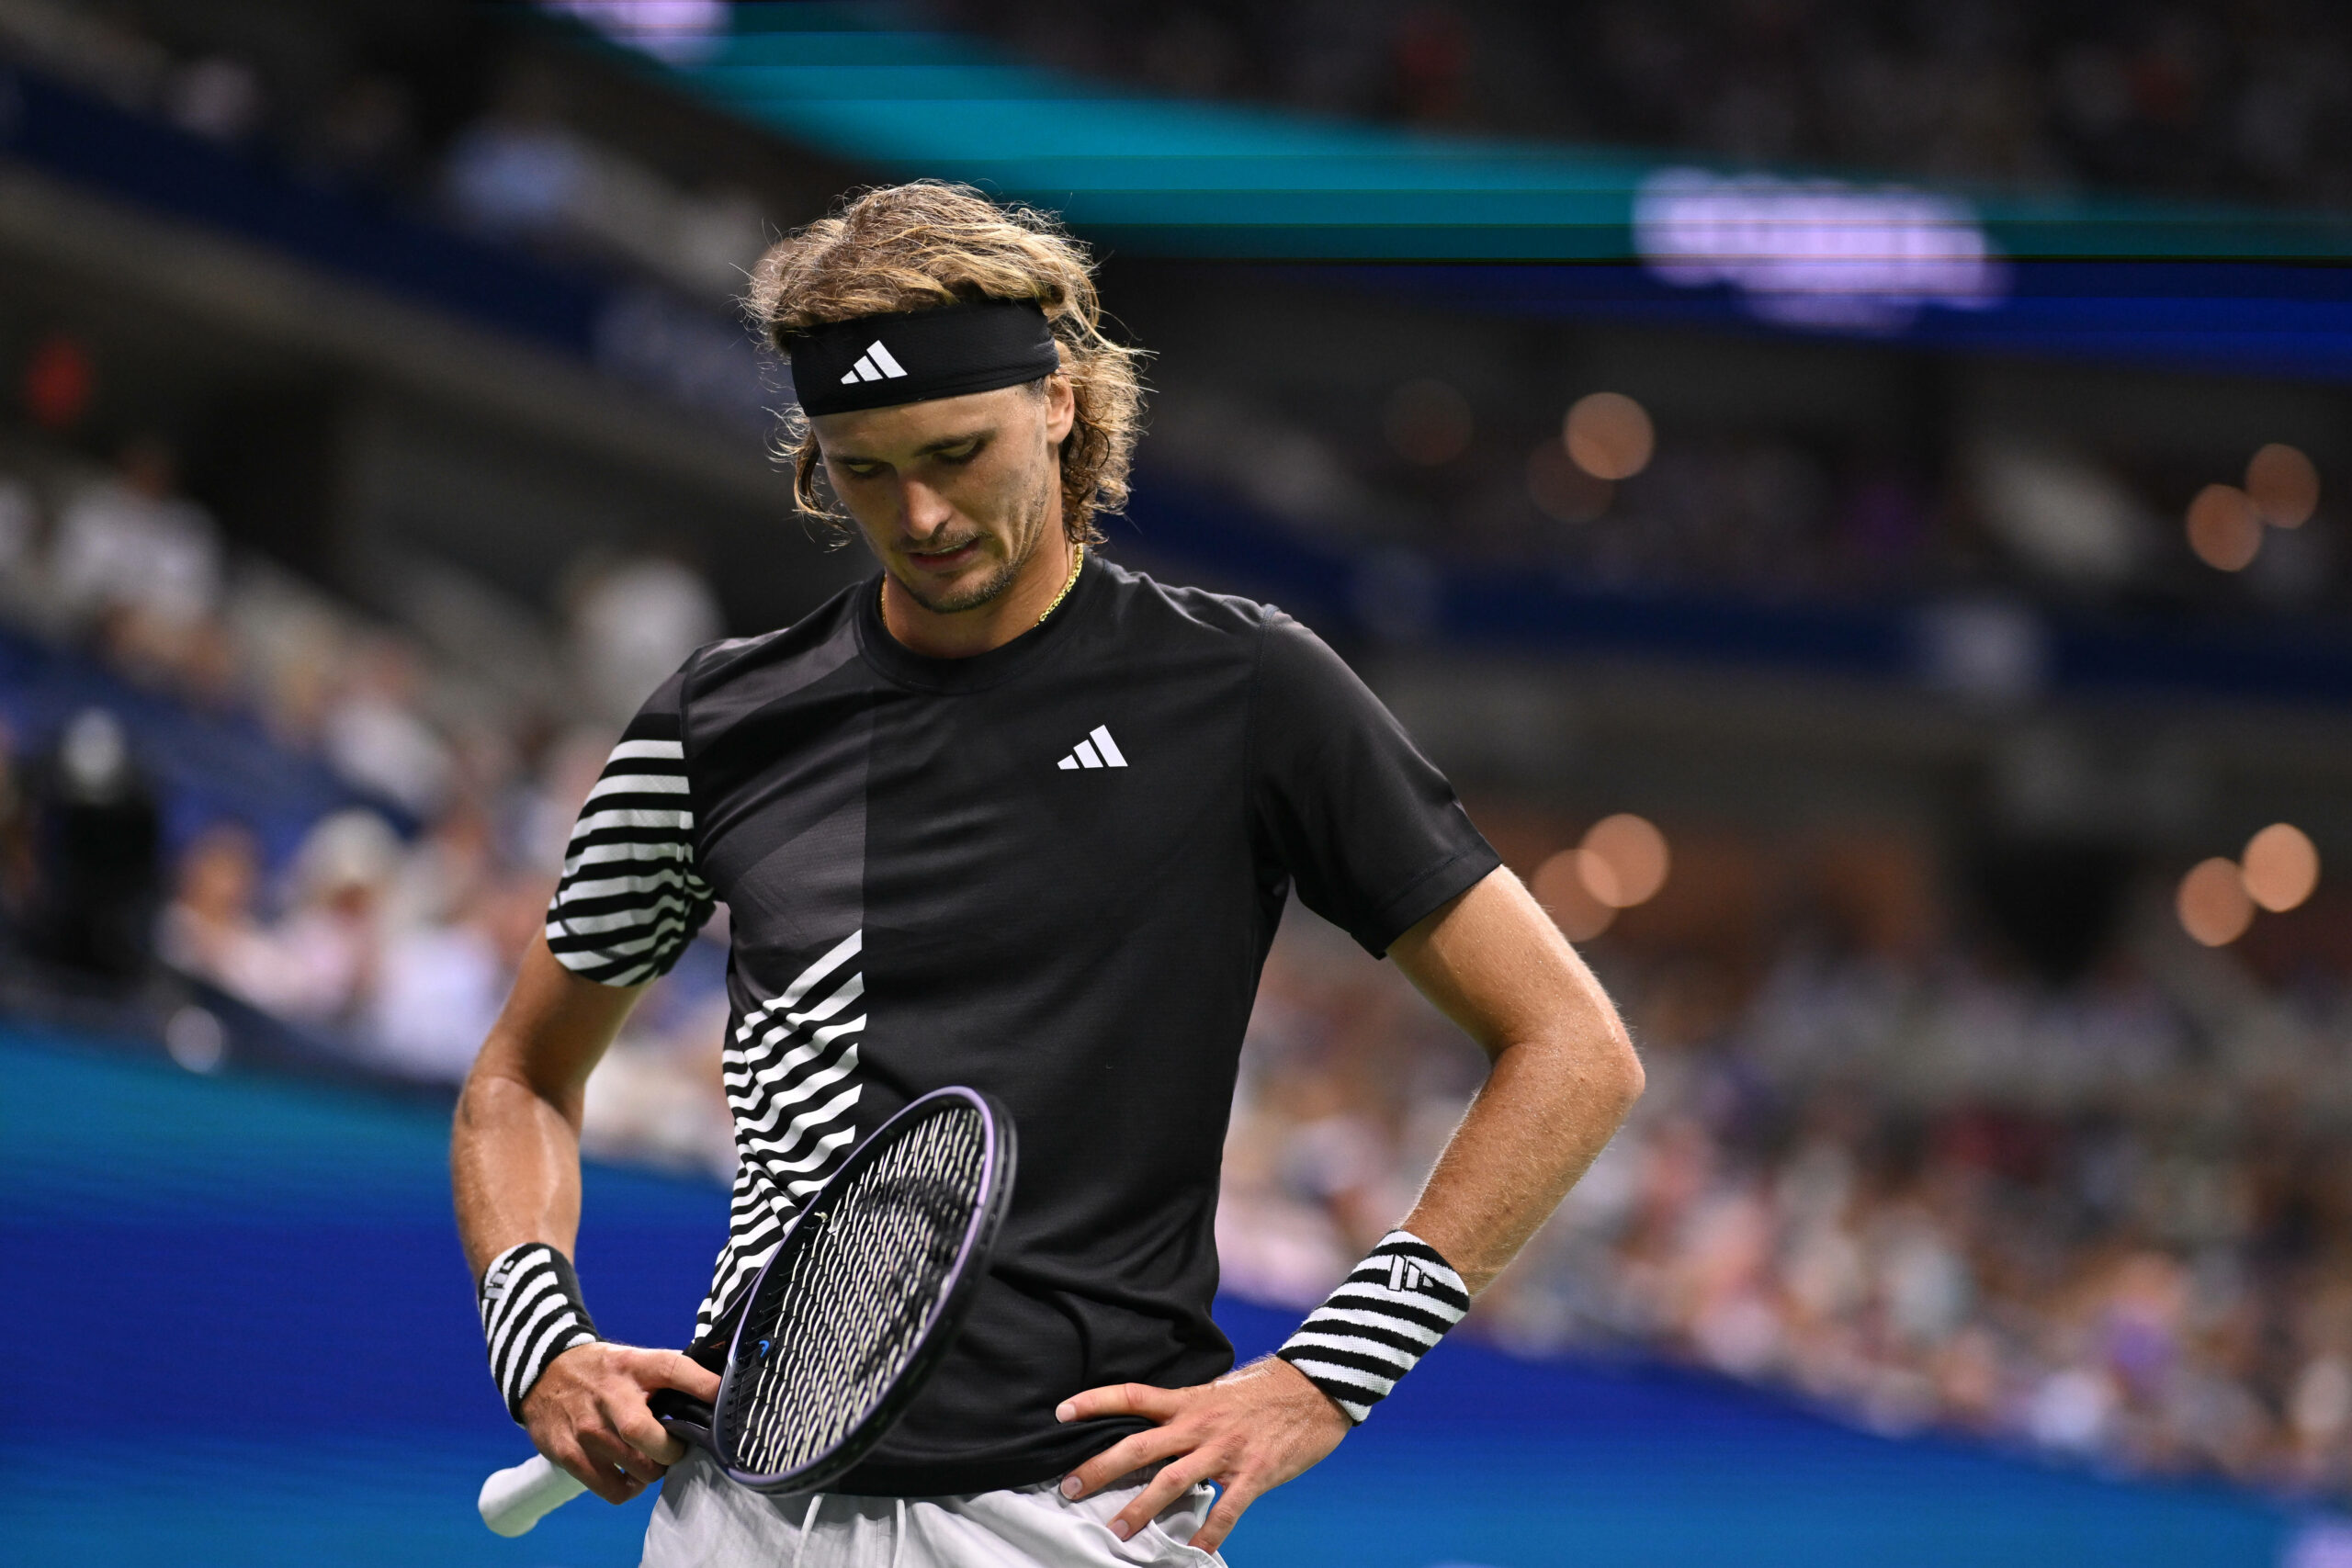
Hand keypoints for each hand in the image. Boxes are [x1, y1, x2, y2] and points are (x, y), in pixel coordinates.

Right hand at [519, 1342, 719, 1503]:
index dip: (704, 1384)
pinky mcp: (569, 1454)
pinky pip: (612, 1489)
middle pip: (647, 1436)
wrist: (544, 1373)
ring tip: (652, 1461)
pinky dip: (629, 1489)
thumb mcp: (636, 1360)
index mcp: (635, 1367)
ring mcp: (587, 1428)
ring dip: (652, 1471)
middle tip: (676, 1448)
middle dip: (671, 1451)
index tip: (723, 1399)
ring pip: (635, 1469)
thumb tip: (718, 1387)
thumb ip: (671, 1373)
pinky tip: (630, 1475)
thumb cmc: (604, 1372)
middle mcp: (610, 1397)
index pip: (674, 1369)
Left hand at [1055, 1355, 1349, 1552]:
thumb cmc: (1265, 1391)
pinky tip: (1193, 1555)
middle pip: (1139, 1446)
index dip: (1094, 1402)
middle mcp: (1199, 1424)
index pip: (1131, 1396)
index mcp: (1188, 1401)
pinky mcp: (1254, 1472)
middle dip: (1102, 1468)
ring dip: (1141, 1509)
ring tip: (1116, 1532)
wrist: (1317, 1386)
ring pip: (1172, 1482)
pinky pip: (1226, 1510)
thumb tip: (1154, 1430)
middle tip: (1071, 1488)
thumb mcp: (1218, 1392)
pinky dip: (1208, 1534)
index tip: (1061, 1412)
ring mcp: (1225, 1450)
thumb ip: (1186, 1412)